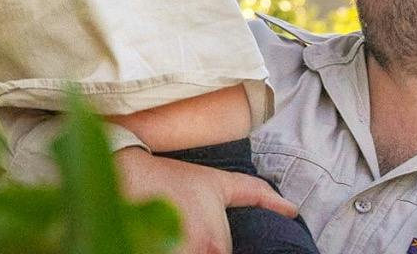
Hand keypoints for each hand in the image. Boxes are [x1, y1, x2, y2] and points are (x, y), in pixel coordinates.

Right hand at [114, 147, 298, 253]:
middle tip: (191, 233)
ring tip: (180, 238)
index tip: (210, 240)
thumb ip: (257, 194)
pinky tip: (168, 242)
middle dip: (203, 250)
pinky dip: (171, 249)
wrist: (124, 171)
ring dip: (185, 250)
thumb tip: (292, 209)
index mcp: (215, 245)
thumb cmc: (173, 178)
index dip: (221, 250)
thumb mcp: (218, 183)